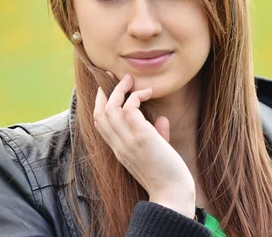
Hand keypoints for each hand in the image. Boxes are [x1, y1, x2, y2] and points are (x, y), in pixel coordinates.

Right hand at [93, 73, 195, 218]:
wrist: (172, 195)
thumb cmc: (168, 176)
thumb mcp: (158, 152)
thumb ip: (157, 135)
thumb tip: (161, 119)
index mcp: (119, 150)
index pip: (100, 124)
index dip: (100, 104)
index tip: (107, 89)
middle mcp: (119, 145)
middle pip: (99, 113)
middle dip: (105, 92)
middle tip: (117, 77)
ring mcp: (127, 140)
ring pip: (111, 108)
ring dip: (120, 90)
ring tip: (130, 80)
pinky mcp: (140, 136)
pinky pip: (129, 108)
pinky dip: (136, 96)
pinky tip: (147, 93)